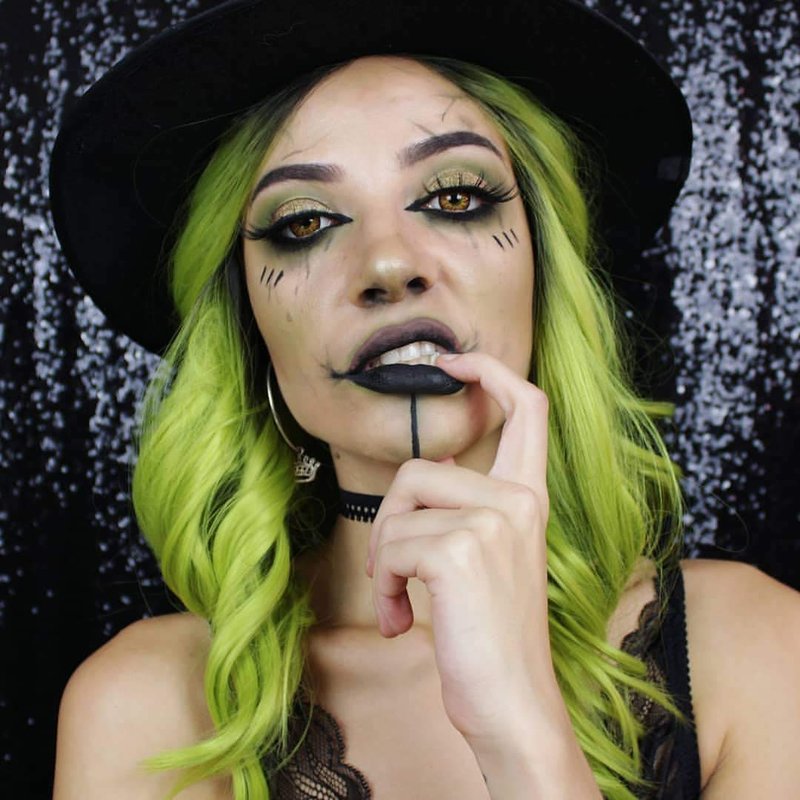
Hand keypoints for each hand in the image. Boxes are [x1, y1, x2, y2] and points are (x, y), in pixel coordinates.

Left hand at [366, 351, 562, 744]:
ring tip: (398, 604)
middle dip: (389, 521)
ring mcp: (494, 523)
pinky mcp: (461, 551)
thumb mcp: (490, 559)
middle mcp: (518, 501)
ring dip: (383, 563)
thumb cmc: (491, 634)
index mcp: (528, 498)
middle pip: (420, 467)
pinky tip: (402, 622)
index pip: (527, 409)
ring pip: (399, 510)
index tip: (452, 361)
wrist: (512, 704)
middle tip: (393, 573)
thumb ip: (468, 508)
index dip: (490, 372)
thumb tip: (426, 471)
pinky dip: (383, 587)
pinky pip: (392, 548)